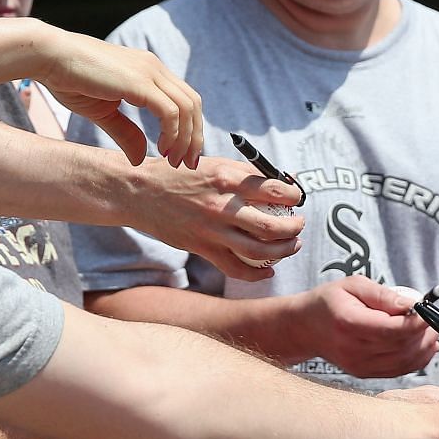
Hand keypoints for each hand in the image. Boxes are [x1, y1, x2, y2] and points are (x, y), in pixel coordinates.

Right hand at [32, 29, 203, 167]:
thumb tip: (139, 159)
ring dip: (186, 139)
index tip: (181, 155)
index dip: (189, 128)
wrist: (49, 56)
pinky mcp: (140, 82)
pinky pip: (170, 111)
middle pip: (193, 104)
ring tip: (175, 161)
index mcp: (148, 71)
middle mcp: (154, 68)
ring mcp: (149, 72)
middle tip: (187, 164)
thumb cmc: (70, 79)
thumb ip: (125, 133)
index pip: (184, 99)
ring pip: (187, 108)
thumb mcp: (104, 112)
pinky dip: (173, 133)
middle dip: (195, 137)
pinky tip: (161, 149)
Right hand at [128, 157, 303, 279]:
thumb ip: (248, 173)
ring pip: (260, 251)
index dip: (295, 197)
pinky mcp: (201, 248)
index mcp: (230, 178)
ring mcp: (212, 230)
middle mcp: (224, 205)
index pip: (277, 190)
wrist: (140, 191)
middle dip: (295, 228)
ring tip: (292, 245)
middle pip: (274, 226)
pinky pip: (236, 269)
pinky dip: (257, 274)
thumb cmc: (181, 175)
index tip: (297, 199)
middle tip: (298, 225)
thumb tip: (284, 182)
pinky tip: (268, 269)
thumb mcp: (216, 164)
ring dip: (284, 251)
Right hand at [296, 277, 438, 377]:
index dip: (417, 322)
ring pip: (405, 361)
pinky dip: (417, 358)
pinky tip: (422, 344)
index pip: (393, 329)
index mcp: (349, 323)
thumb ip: (384, 295)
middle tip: (432, 318)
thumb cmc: (328, 302)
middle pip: (402, 346)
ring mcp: (360, 366)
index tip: (428, 311)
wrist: (306, 328)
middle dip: (424, 332)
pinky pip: (400, 370)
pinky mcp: (366, 374)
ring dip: (424, 346)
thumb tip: (413, 304)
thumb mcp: (353, 285)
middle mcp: (354, 350)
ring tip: (429, 330)